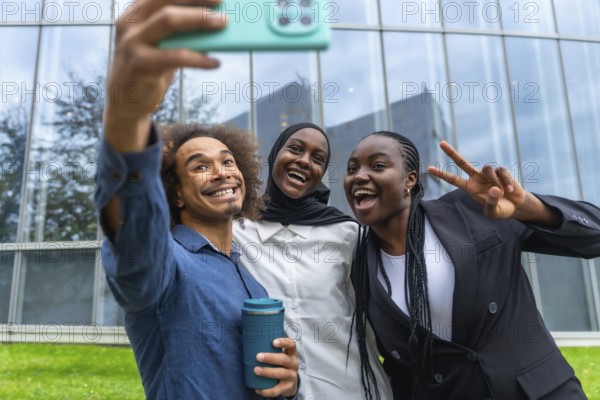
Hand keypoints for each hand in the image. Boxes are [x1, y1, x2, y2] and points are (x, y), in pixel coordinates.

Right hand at [104, 0, 226, 151]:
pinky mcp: (141, 64)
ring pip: (168, 21)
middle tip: (223, 6)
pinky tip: (215, 62)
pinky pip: (176, 56)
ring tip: (223, 25)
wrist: (124, 102)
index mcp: (135, 13)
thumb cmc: (149, 69)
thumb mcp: (160, 46)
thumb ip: (179, 33)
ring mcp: (133, 43)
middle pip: (167, 3)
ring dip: (199, 20)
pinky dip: (199, 58)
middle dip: (197, 1)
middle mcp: (130, 23)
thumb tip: (213, 22)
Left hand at [254, 338, 298, 397]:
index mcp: (291, 354)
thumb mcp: (282, 355)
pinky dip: (266, 390)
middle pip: (284, 359)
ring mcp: (291, 376)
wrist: (291, 384)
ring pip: (280, 374)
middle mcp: (293, 364)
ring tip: (256, 370)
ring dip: (267, 372)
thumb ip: (272, 348)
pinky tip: (257, 389)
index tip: (273, 342)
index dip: (284, 342)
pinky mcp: (287, 387)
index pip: (292, 345)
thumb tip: (253, 336)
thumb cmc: (282, 365)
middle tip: (258, 356)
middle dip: (270, 358)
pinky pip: (277, 390)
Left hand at [427, 141, 526, 219]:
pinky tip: (510, 190)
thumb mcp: (494, 212)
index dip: (442, 174)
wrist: (516, 205)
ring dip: (496, 181)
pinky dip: (506, 181)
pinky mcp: (500, 171)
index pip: (453, 180)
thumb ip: (491, 203)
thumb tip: (494, 189)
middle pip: (462, 162)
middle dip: (451, 153)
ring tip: (504, 193)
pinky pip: (501, 171)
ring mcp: (488, 173)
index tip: (429, 168)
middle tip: (440, 143)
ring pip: (488, 168)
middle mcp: (476, 178)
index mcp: (471, 188)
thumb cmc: (501, 209)